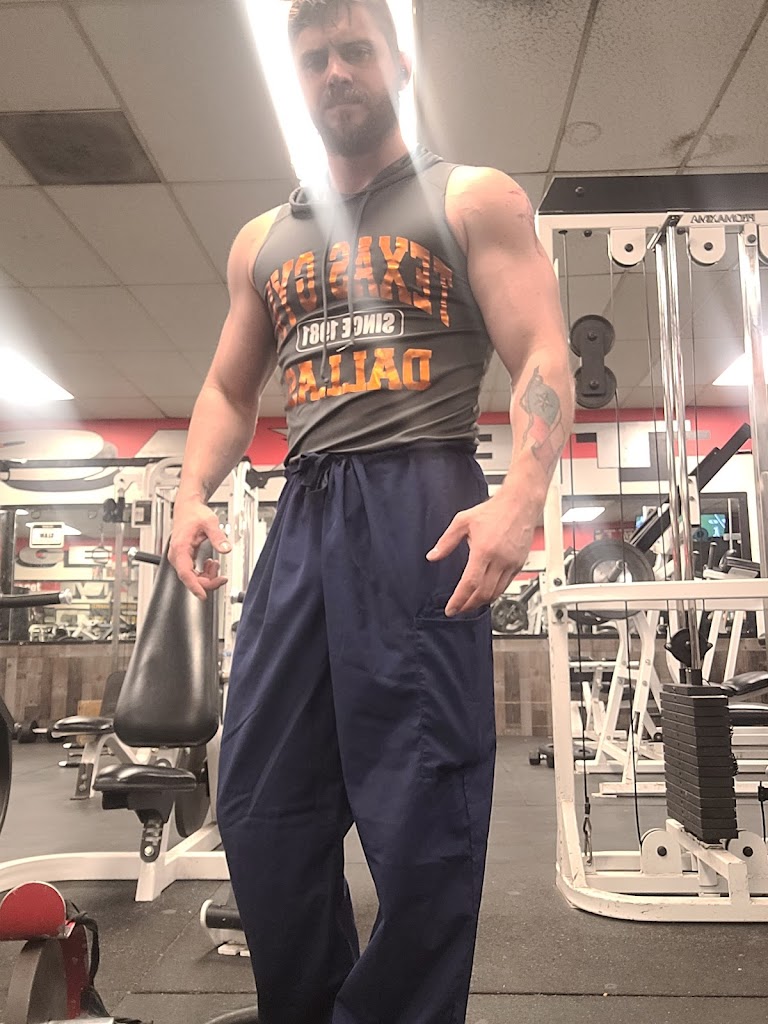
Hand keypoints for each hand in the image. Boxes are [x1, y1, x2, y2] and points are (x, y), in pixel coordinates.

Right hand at [168, 500, 230, 600]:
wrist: (188, 507)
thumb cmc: (194, 513)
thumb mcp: (210, 522)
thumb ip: (218, 537)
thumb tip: (226, 549)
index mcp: (180, 548)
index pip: (185, 573)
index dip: (194, 586)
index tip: (203, 595)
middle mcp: (177, 555)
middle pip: (190, 578)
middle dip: (208, 581)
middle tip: (222, 578)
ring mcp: (179, 558)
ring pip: (192, 577)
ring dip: (207, 575)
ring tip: (216, 565)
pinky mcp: (184, 558)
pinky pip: (193, 572)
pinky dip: (204, 571)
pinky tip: (211, 563)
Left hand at [426, 493, 533, 616]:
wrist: (520, 503)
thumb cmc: (494, 510)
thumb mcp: (463, 521)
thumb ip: (446, 541)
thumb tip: (433, 556)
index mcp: (484, 550)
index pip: (470, 584)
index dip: (459, 600)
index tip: (451, 609)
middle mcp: (500, 560)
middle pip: (483, 593)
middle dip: (469, 606)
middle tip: (458, 609)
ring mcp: (512, 564)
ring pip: (496, 593)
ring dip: (481, 602)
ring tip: (469, 604)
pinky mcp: (520, 564)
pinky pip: (506, 585)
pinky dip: (494, 593)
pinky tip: (485, 593)